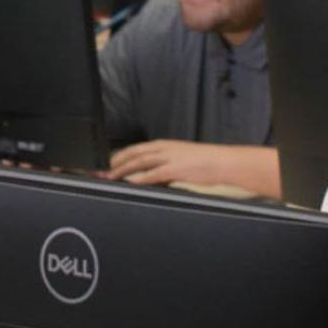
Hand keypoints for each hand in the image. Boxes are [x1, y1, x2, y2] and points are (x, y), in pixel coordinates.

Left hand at [105, 139, 223, 186]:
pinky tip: (131, 182)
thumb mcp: (180, 157)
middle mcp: (164, 148)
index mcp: (164, 144)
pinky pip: (153, 173)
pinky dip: (140, 178)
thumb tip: (151, 174)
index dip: (121, 155)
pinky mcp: (175, 168)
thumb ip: (165, 164)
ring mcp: (169, 158)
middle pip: (133, 153)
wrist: (223, 161)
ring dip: (123, 170)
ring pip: (139, 161)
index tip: (110, 162)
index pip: (136, 148)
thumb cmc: (205, 161)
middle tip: (104, 171)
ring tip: (111, 176)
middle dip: (116, 162)